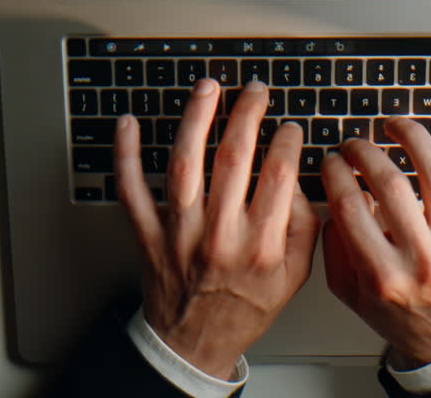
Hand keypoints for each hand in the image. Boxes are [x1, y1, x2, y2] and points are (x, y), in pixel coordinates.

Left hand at [114, 79, 319, 378]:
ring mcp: (179, 233)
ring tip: (207, 88)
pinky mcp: (148, 234)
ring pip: (185, 163)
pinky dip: (126, 155)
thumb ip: (304, 228)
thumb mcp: (294, 278)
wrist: (194, 343)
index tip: (289, 127)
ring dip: (196, 118)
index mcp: (260, 245)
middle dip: (247, 114)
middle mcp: (219, 235)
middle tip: (254, 91)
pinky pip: (132, 189)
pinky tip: (130, 124)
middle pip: (234, 158)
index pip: (278, 175)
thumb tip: (298, 182)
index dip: (286, 141)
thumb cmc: (244, 307)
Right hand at [320, 115, 430, 367]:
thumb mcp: (350, 293)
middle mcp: (421, 258)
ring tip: (394, 124)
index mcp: (383, 275)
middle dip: (365, 154)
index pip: (351, 208)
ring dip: (412, 138)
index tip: (331, 161)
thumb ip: (335, 247)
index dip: (336, 174)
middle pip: (390, 186)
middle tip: (355, 144)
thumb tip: (335, 197)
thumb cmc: (399, 313)